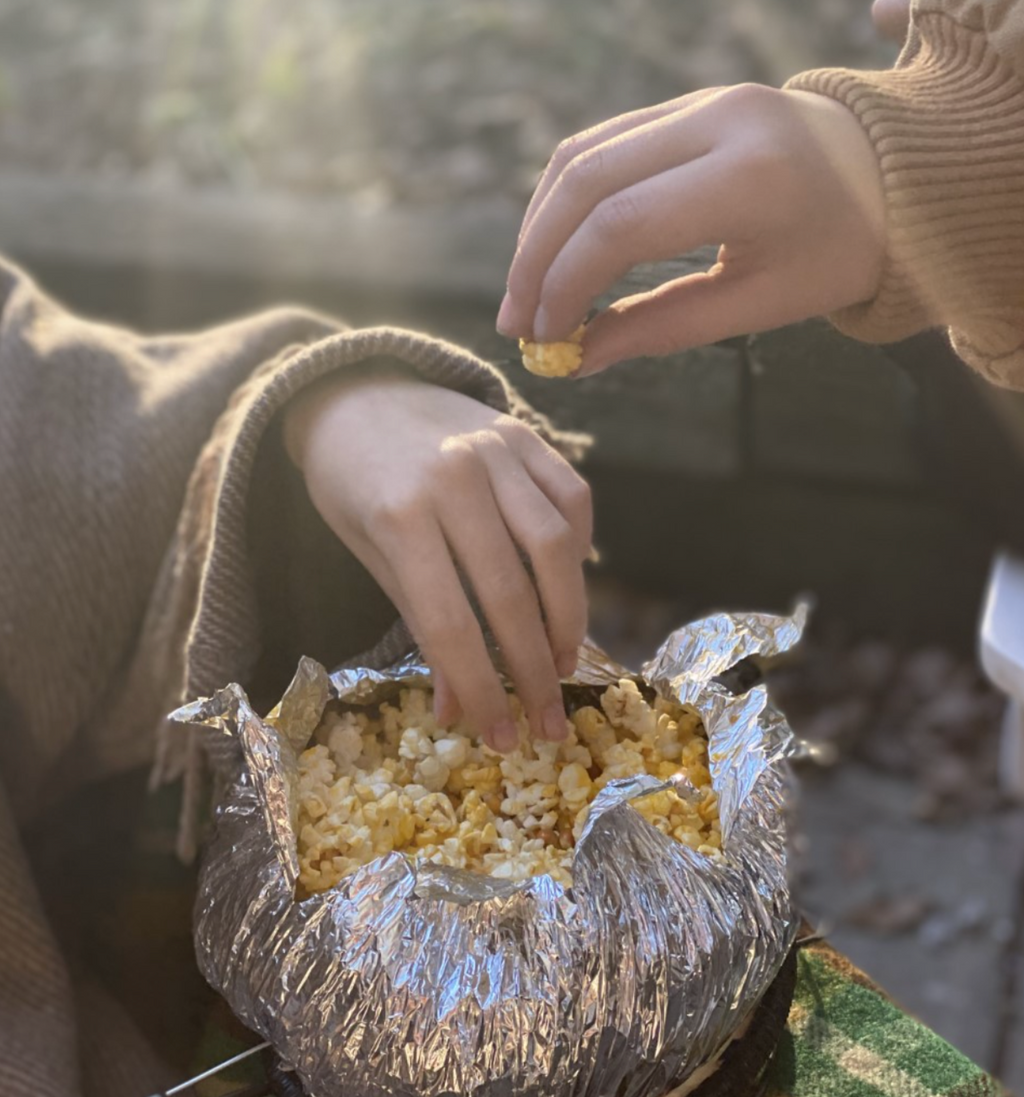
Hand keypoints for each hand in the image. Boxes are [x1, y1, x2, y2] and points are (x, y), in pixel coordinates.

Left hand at [283, 374, 591, 749]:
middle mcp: (453, 480)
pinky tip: (568, 587)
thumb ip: (420, 624)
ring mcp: (495, 449)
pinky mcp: (523, 433)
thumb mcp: (370, 556)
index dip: (482, 689)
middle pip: (512, 593)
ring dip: (568, 617)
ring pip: (555, 547)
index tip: (503, 737)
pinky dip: (579, 549)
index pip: (452, 624)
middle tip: (548, 721)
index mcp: (398, 516)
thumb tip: (459, 712)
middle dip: (535, 671)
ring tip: (563, 662)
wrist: (351, 392)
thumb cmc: (351, 484)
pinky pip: (571, 497)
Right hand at [498, 83, 884, 373]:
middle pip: (586, 179)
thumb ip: (664, 327)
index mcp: (751, 175)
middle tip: (515, 321)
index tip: (543, 338)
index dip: (566, 283)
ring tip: (527, 291)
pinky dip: (567, 198)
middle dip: (536, 256)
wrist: (900, 174)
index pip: (622, 225)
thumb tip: (579, 359)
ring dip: (540, 224)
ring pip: (582, 153)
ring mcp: (701, 98)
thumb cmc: (839, 251)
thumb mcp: (761, 303)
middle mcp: (718, 119)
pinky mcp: (689, 99)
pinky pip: (604, 142)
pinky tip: (556, 248)